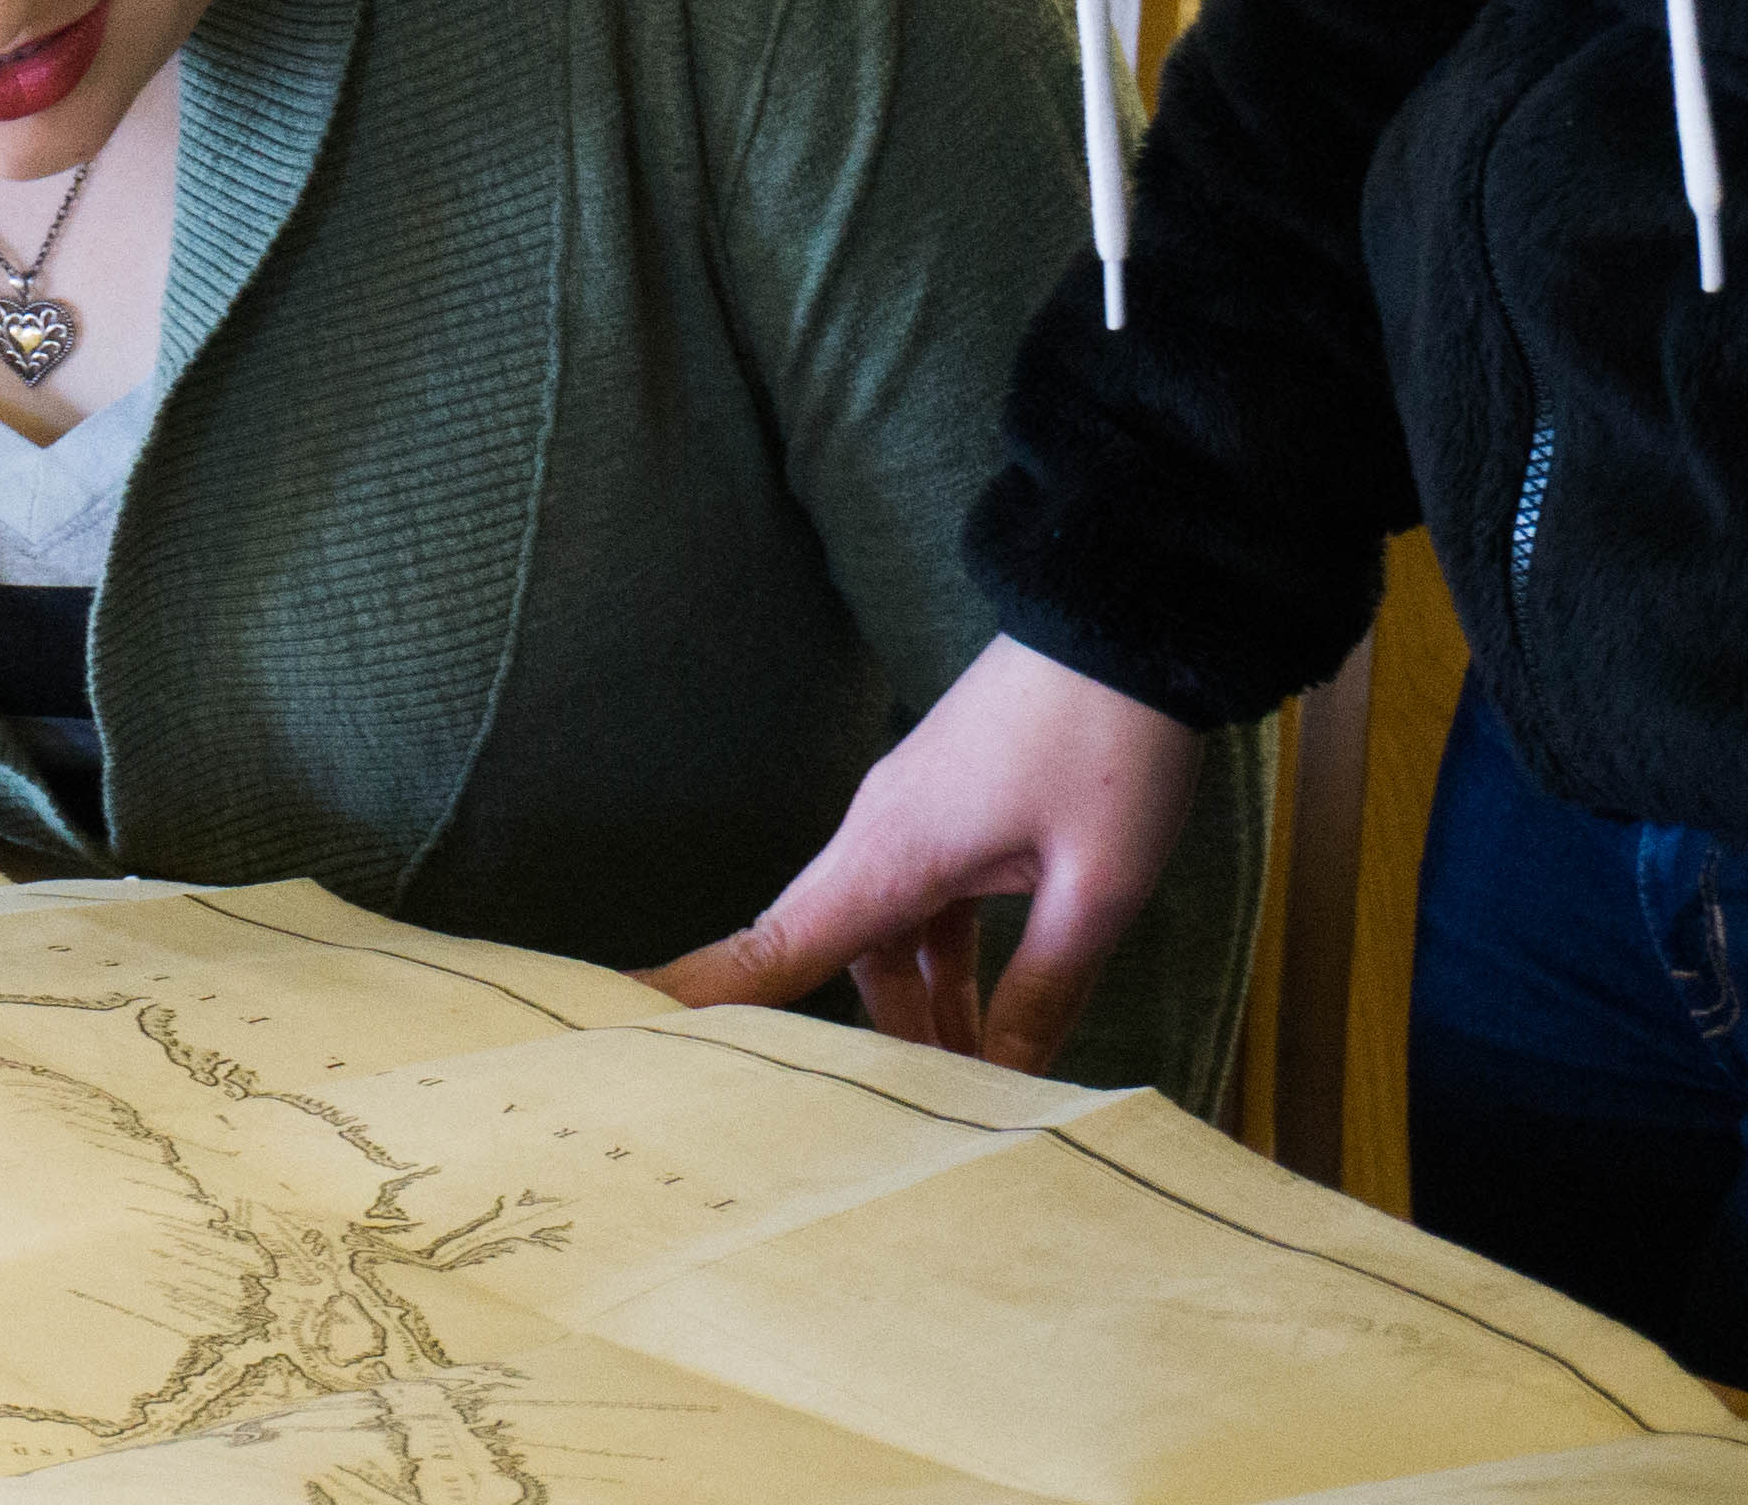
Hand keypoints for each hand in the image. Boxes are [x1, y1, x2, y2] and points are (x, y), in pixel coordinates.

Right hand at [645, 633, 1200, 1072]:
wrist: (1125, 618)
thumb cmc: (1111, 745)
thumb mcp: (1097, 887)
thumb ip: (1043, 991)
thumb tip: (1007, 1086)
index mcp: (889, 853)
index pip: (773, 948)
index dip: (696, 997)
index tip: (622, 1033)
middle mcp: (881, 834)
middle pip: (836, 958)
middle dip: (865, 1045)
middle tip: (894, 1129)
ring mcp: (916, 817)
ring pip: (889, 939)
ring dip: (924, 1009)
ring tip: (977, 1088)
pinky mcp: (955, 807)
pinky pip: (928, 907)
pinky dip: (951, 966)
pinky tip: (998, 1014)